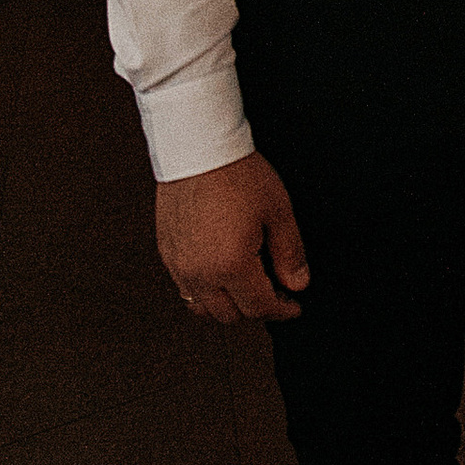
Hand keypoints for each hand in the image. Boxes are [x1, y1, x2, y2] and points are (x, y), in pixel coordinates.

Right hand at [156, 152, 309, 322]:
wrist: (198, 149)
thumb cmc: (237, 174)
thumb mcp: (278, 212)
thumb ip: (290, 254)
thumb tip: (298, 283)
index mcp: (230, 266)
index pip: (259, 308)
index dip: (282, 310)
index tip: (294, 305)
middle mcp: (199, 273)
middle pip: (230, 315)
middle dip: (256, 309)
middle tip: (275, 290)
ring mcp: (179, 265)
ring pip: (203, 308)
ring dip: (228, 304)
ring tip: (248, 283)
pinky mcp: (167, 253)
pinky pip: (185, 288)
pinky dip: (205, 290)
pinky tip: (222, 270)